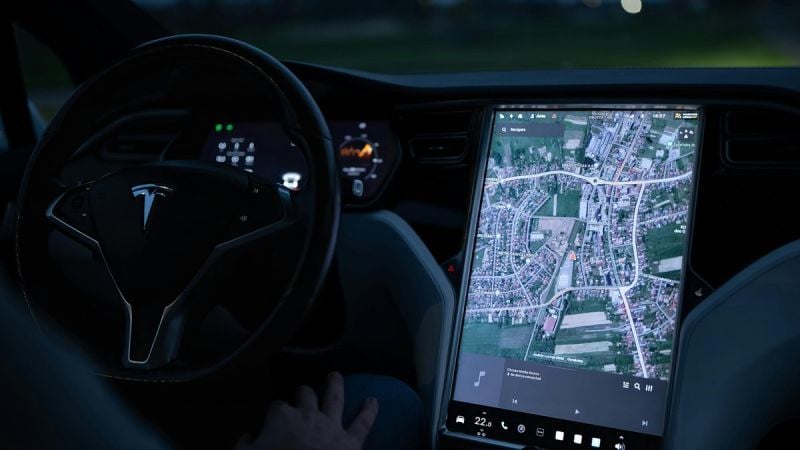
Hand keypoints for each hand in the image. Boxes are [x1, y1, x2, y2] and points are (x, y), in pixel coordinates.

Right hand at [235, 372, 378, 449]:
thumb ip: (245, 445)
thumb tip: (247, 437)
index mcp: (282, 417)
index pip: (276, 407)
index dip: (274, 414)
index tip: (271, 421)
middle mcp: (308, 414)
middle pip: (306, 395)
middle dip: (303, 392)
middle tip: (302, 392)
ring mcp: (331, 426)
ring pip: (335, 397)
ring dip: (336, 385)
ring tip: (336, 376)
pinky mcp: (350, 441)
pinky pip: (363, 423)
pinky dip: (370, 411)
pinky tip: (374, 401)